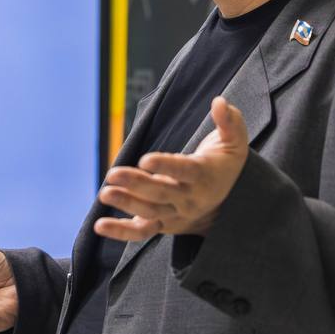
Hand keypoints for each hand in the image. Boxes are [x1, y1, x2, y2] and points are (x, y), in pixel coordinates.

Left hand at [95, 95, 248, 240]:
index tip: (145, 159)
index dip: (165, 166)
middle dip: (136, 184)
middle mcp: (189, 199)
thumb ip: (229, 121)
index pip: (184, 172)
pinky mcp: (161, 224)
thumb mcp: (234, 141)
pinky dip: (120, 231)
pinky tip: (100, 225)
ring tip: (105, 193)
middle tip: (113, 174)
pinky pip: (141, 231)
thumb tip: (219, 102)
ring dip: (126, 204)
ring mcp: (174, 214)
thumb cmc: (224, 164)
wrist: (226, 203)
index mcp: (204, 176)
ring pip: (149, 212)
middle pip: (161, 193)